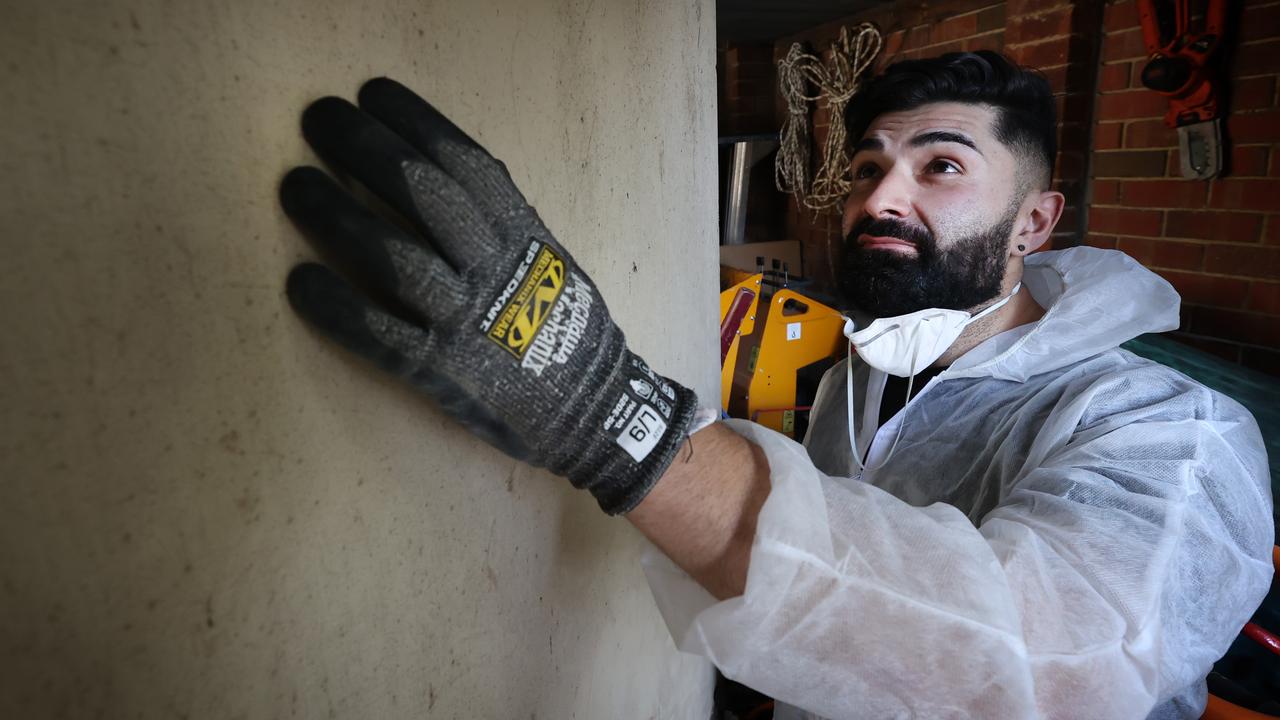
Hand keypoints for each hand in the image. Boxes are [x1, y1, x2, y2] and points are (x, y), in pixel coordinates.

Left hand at [280, 78, 697, 513]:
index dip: (416, 122)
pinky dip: (338, 308)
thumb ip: (503, 219)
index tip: (372, 92)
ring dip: (338, 216)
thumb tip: (445, 168)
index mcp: (524, 234)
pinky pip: (382, 335)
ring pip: (395, 257)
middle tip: (318, 117)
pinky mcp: (442, 371)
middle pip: (423, 194)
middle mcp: (494, 268)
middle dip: (366, 148)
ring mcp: (467, 320)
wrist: (596, 409)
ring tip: (294, 184)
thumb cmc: (565, 327)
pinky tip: (299, 282)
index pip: (466, 163)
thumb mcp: (550, 258)